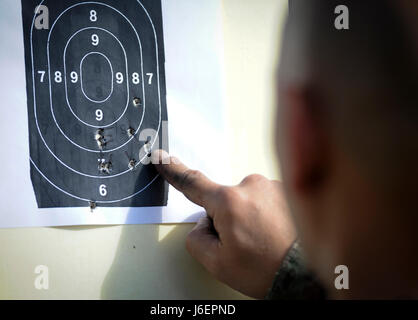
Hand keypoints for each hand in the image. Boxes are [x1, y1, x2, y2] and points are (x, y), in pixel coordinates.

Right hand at [151, 150, 296, 298]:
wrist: (310, 274)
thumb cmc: (268, 270)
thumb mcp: (218, 263)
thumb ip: (197, 239)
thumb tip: (204, 224)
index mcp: (229, 201)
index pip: (193, 182)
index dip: (173, 170)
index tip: (162, 157)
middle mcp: (252, 185)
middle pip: (223, 200)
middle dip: (228, 220)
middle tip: (246, 245)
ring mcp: (274, 185)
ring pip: (246, 201)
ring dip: (250, 218)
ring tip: (267, 242)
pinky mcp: (289, 190)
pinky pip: (266, 200)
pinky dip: (267, 215)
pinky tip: (277, 234)